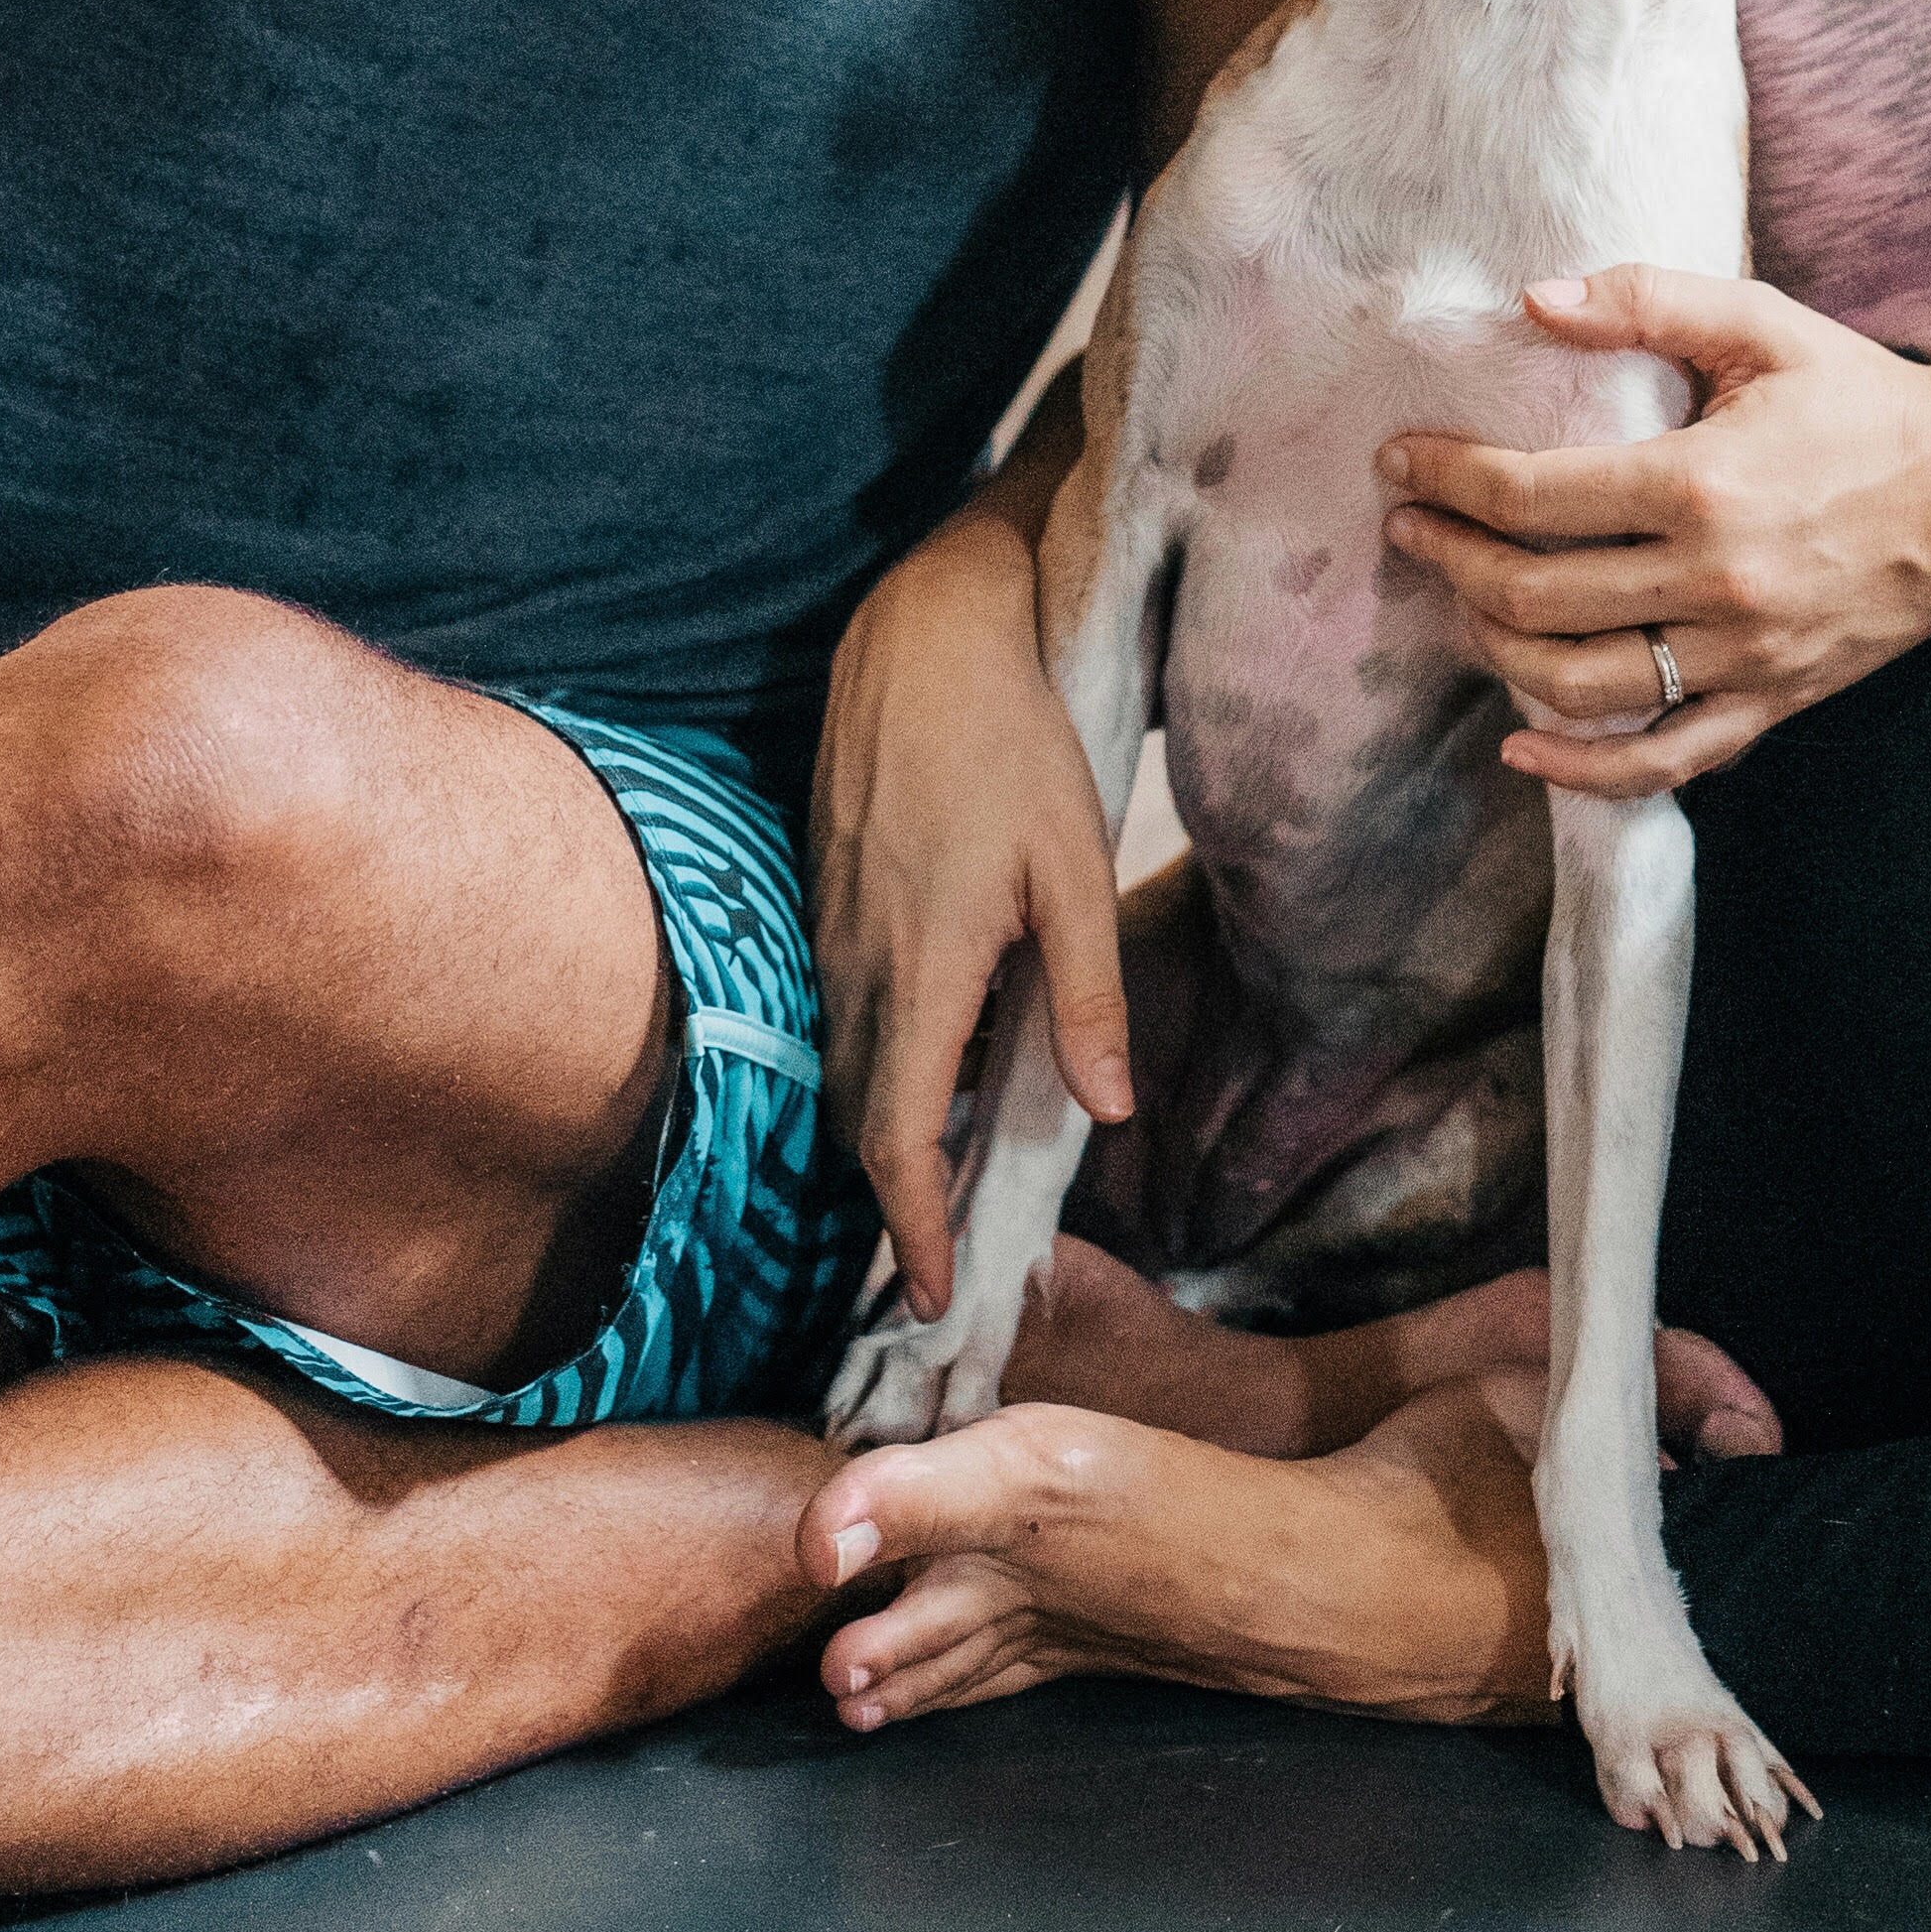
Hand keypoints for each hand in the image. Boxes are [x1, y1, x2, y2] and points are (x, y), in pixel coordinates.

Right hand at [810, 519, 1130, 1322]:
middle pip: (859, 1117)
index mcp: (922, 966)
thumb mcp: (1075, 863)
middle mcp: (857, 961)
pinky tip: (923, 1067)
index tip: (932, 1298)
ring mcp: (828, 926)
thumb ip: (1086, 993)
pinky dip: (875, 1063)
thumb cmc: (1014, 740)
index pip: (896, 1136)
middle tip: (937, 1270)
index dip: (911, 1228)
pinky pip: (841, 1008)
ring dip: (882, 1133)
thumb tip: (1106, 1113)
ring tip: (933, 1192)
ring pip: (845, 1063)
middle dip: (893, 1204)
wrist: (924, 633)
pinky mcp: (823, 893)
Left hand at [1378, 264, 1930, 796]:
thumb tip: (1531, 300)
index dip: (1448, 479)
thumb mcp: (1758, 323)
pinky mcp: (1770, 702)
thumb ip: (1644, 301)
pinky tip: (1523, 749)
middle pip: (1536, 594)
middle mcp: (1714, 580)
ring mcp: (1741, 655)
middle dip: (1450, 559)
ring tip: (1460, 602)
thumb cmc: (1859, 398)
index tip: (1400, 463)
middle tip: (1409, 527)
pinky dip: (1585, 769)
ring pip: (1581, 685)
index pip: (1532, 494)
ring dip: (1497, 649)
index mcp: (1699, 482)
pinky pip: (1664, 760)